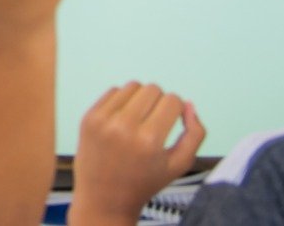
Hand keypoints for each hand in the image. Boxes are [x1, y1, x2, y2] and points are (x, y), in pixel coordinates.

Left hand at [71, 83, 205, 224]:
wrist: (104, 198)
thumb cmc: (144, 182)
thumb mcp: (178, 165)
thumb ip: (195, 134)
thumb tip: (188, 104)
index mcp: (149, 140)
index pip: (172, 101)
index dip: (177, 109)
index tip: (172, 122)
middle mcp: (124, 126)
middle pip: (153, 89)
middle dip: (159, 102)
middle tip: (155, 122)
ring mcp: (103, 120)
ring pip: (133, 86)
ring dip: (140, 98)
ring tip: (139, 120)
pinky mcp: (89, 117)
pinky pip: (113, 91)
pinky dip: (122, 101)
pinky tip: (123, 120)